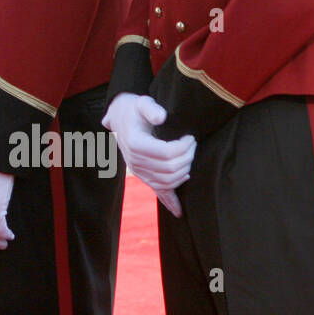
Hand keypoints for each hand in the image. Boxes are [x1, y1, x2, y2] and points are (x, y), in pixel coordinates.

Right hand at [102, 92, 195, 217]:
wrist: (120, 117)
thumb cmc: (134, 109)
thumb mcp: (141, 102)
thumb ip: (151, 108)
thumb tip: (161, 117)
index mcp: (135, 144)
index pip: (166, 154)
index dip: (183, 147)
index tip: (190, 137)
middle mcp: (135, 161)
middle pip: (170, 169)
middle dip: (187, 157)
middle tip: (193, 144)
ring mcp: (139, 171)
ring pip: (168, 181)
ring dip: (184, 171)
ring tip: (190, 157)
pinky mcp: (143, 176)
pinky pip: (157, 192)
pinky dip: (169, 202)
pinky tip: (179, 212)